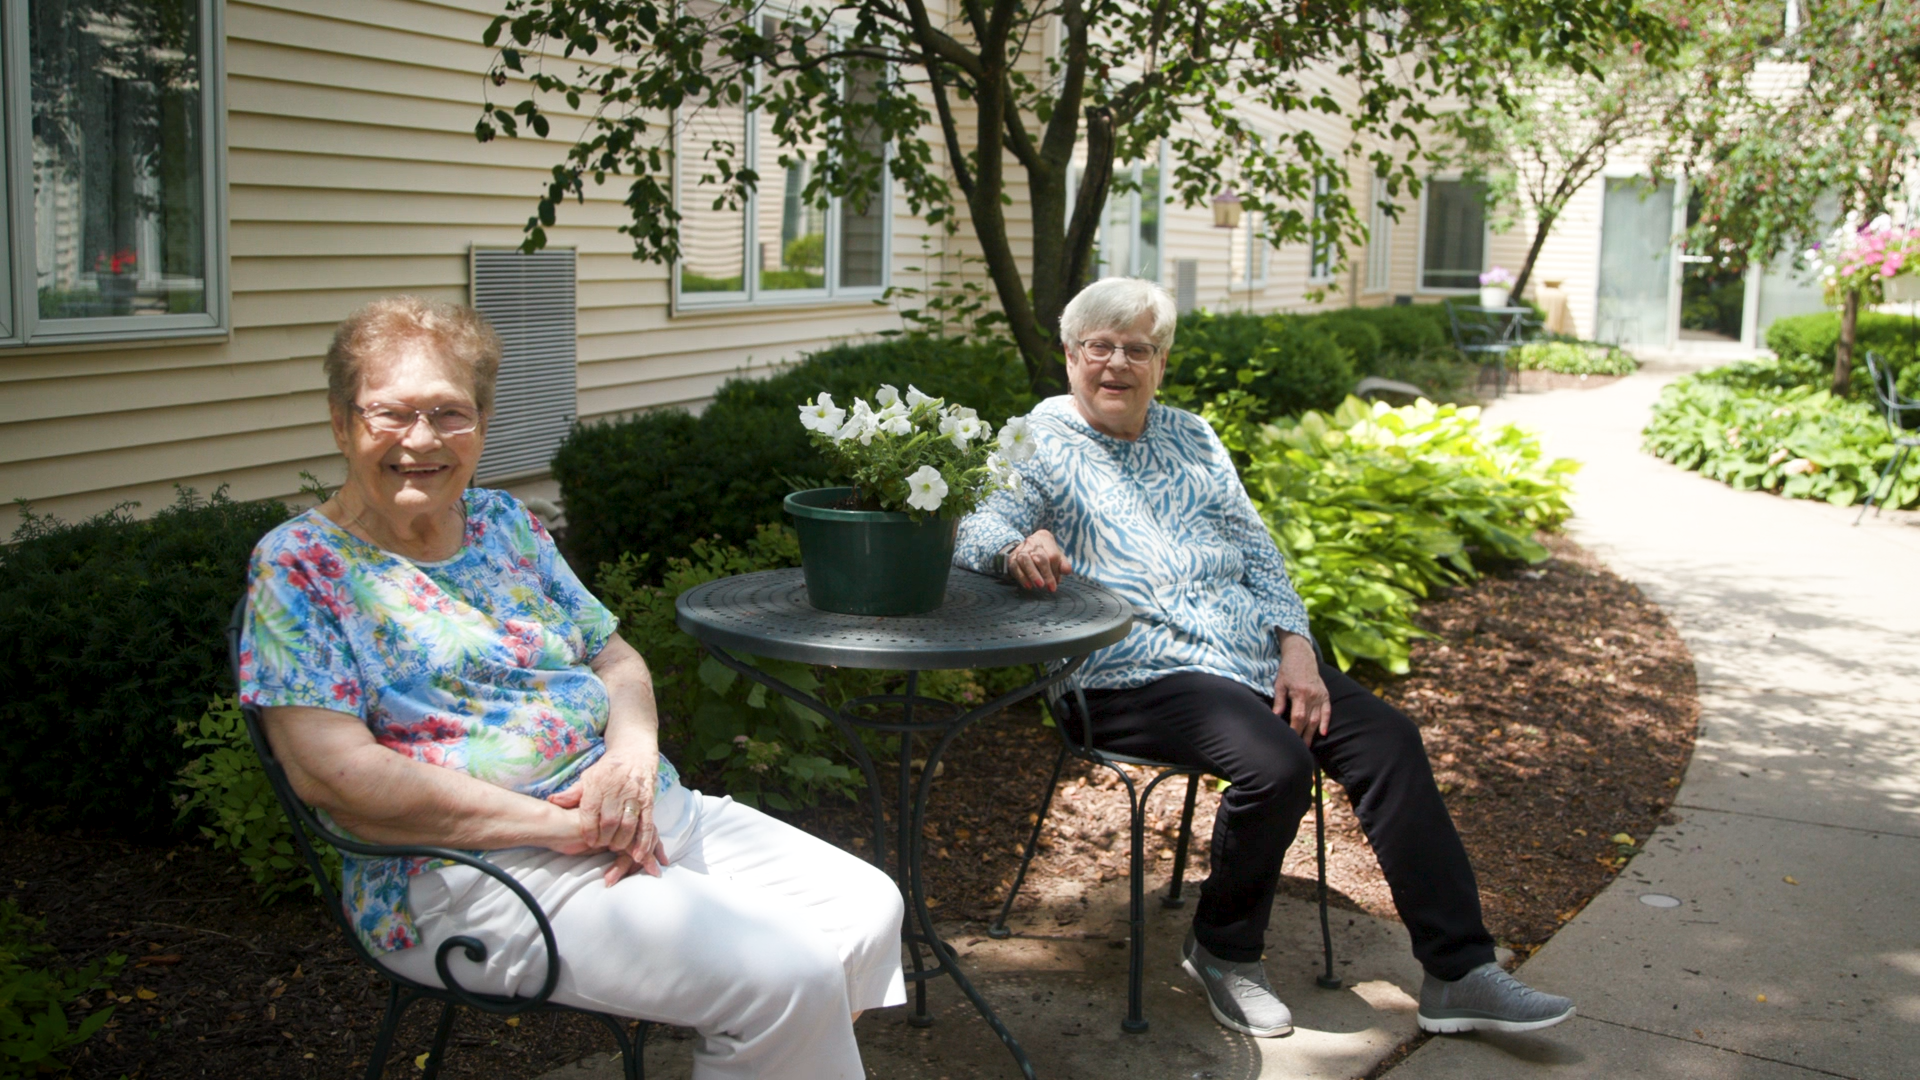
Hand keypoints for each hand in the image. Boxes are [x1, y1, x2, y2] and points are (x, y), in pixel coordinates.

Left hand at [547, 751, 669, 884]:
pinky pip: (647, 825)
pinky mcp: (648, 802)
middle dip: (605, 838)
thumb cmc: (607, 769)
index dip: (589, 830)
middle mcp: (617, 790)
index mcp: (598, 784)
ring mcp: (635, 796)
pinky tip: (637, 855)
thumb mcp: (587, 777)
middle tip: (602, 846)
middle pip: (610, 821)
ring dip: (622, 841)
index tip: (589, 841)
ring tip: (615, 847)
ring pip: (628, 824)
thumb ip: (572, 793)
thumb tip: (553, 801)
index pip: (591, 811)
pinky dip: (643, 842)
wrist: (634, 754)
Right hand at [1007, 529, 1071, 591]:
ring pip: (1025, 561)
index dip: (1055, 570)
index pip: (1052, 555)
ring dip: (1033, 574)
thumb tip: (1067, 571)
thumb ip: (1062, 563)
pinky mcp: (1012, 558)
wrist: (1025, 548)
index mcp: (1045, 539)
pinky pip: (1016, 568)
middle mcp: (1032, 542)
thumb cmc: (1044, 553)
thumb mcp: (1056, 555)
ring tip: (1040, 586)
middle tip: (1051, 588)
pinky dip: (1022, 578)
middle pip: (1039, 557)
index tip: (1057, 582)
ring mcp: (1020, 550)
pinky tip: (1028, 586)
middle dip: (1046, 573)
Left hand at [1272, 632, 1330, 745]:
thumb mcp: (1279, 684)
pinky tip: (1323, 733)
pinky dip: (1326, 722)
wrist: (1302, 656)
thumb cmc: (1287, 670)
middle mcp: (1312, 696)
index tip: (1290, 740)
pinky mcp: (1325, 694)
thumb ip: (1279, 702)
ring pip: (1318, 719)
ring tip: (1307, 746)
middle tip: (1299, 750)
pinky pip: (1327, 711)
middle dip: (1303, 736)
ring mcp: (1320, 695)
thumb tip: (1275, 718)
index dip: (1294, 730)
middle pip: (1308, 721)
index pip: (1298, 717)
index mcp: (1300, 693)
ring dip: (1313, 733)